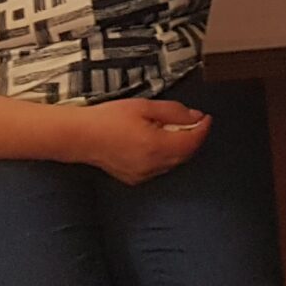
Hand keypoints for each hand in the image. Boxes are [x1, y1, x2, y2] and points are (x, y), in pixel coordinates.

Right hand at [75, 99, 210, 185]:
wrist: (79, 137)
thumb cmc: (109, 118)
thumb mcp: (144, 107)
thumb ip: (173, 112)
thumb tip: (195, 117)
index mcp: (156, 146)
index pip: (192, 142)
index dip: (202, 129)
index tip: (206, 117)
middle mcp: (152, 165)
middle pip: (185, 154)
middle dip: (193, 137)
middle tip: (193, 121)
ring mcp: (143, 175)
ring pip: (173, 163)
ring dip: (180, 147)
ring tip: (174, 129)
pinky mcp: (135, 179)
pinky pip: (159, 168)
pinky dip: (166, 156)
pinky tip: (158, 142)